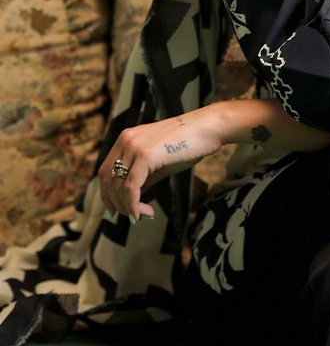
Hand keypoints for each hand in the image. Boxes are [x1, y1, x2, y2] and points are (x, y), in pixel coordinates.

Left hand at [98, 109, 221, 221]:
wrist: (207, 128)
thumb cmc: (188, 143)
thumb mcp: (159, 162)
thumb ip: (142, 177)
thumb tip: (131, 199)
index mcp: (126, 139)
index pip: (105, 171)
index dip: (106, 195)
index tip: (116, 211)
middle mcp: (126, 140)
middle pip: (107, 180)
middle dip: (116, 204)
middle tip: (133, 217)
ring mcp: (134, 146)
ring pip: (118, 186)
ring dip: (128, 207)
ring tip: (144, 215)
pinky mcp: (145, 154)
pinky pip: (132, 186)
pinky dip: (133, 204)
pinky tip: (142, 213)